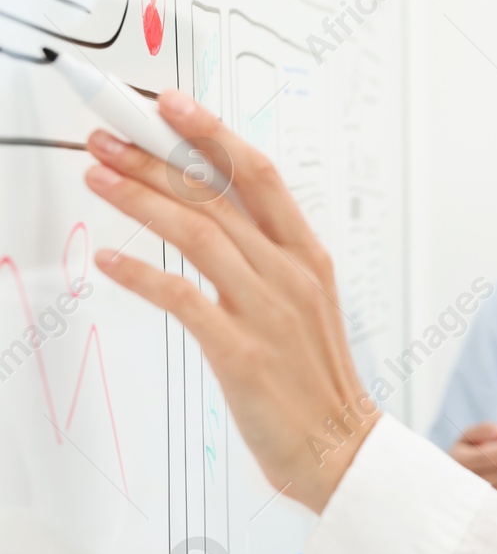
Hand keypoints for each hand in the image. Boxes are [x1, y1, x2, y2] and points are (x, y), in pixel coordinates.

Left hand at [81, 92, 373, 512]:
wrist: (341, 448)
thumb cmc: (317, 382)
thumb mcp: (304, 306)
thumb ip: (265, 261)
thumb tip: (213, 223)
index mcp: (308, 259)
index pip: (258, 176)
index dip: (212, 134)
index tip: (170, 105)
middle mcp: (290, 276)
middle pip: (216, 197)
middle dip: (154, 158)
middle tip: (107, 135)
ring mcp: (267, 312)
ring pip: (197, 235)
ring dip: (141, 199)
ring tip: (99, 177)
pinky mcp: (240, 351)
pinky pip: (182, 299)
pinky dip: (140, 275)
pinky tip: (108, 261)